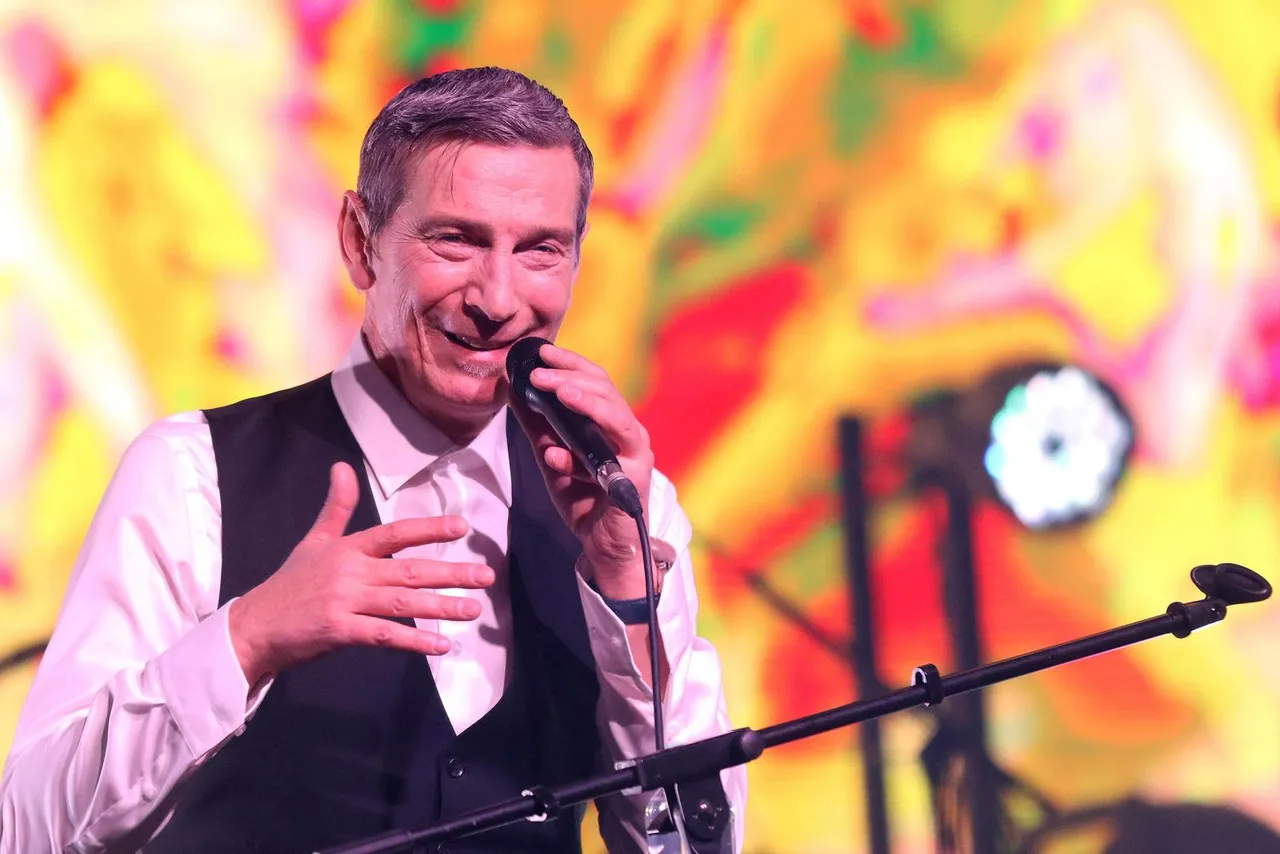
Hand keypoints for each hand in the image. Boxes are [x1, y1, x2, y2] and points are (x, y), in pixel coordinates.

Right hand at [228, 462, 494, 685]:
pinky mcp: (340, 631)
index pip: (395, 533)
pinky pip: (385, 635)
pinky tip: (441, 644)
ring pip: (403, 602)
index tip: (462, 527)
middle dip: (451, 572)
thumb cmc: (290, 585)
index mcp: (348, 548)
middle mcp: (351, 571)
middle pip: (410, 569)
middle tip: (487, 576)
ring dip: (442, 606)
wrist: (254, 627)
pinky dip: (415, 641)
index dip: (429, 528)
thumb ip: (336, 508)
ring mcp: (345, 601)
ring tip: (473, 609)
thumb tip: (342, 466)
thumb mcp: (313, 541)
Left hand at [508, 343, 653, 599]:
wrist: (603, 545)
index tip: (539, 351)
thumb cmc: (584, 499)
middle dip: (570, 376)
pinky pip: (612, 456)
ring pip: (615, 414)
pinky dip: (581, 455)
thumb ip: (536, 425)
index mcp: (609, 421)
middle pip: (605, 389)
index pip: (593, 380)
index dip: (569, 363)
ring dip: (584, 400)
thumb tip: (511, 388)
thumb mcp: (551, 456)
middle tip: (536, 371)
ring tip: (554, 390)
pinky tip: (556, 453)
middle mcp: (626, 431)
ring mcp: (635, 452)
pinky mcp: (635, 477)